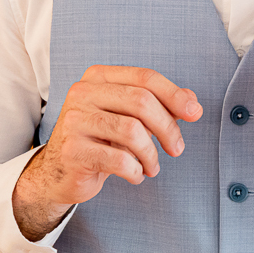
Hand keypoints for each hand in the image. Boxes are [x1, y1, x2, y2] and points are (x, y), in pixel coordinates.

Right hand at [12, 65, 201, 240]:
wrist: (59, 172)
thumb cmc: (99, 140)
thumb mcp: (129, 117)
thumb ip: (160, 105)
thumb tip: (192, 101)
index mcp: (98, 77)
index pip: (145, 78)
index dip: (175, 95)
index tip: (195, 113)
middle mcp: (83, 93)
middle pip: (141, 101)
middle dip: (168, 127)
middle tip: (177, 148)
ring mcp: (74, 121)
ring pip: (132, 131)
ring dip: (152, 154)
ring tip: (153, 166)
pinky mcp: (72, 150)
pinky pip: (119, 159)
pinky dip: (136, 170)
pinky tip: (135, 175)